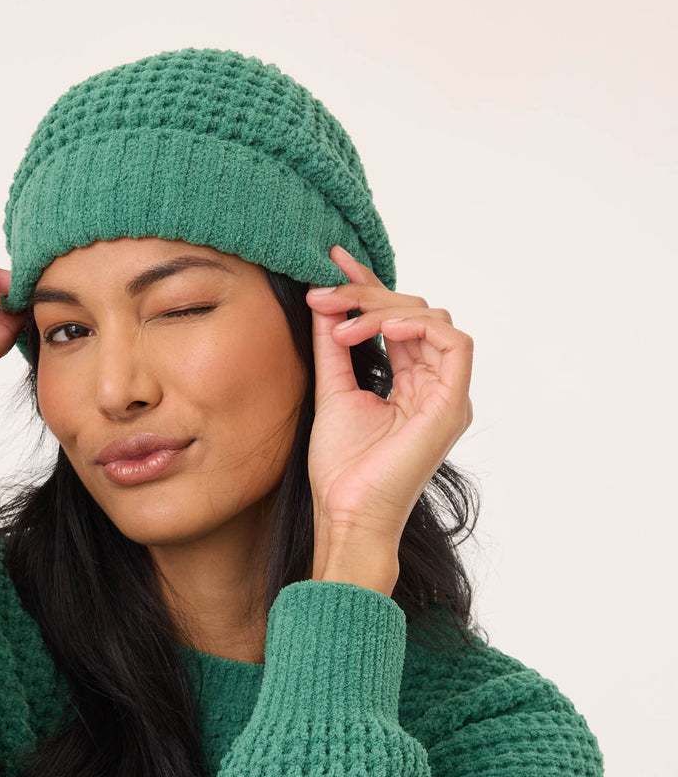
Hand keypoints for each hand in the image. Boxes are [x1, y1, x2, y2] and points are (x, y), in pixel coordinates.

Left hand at [305, 244, 473, 569]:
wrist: (347, 513)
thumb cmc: (342, 469)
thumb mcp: (333, 390)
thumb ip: (335, 345)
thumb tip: (328, 299)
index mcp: (411, 383)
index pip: (395, 320)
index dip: (367, 288)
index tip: (333, 264)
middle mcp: (433, 385)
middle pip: (413, 313)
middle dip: (367, 297)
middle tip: (323, 296)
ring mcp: (447, 394)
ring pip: (432, 319)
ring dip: (384, 311)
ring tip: (342, 324)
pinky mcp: (453, 404)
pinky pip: (454, 343)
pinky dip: (419, 327)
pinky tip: (382, 330)